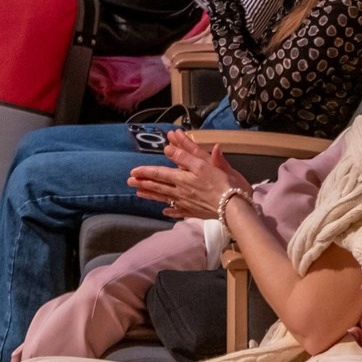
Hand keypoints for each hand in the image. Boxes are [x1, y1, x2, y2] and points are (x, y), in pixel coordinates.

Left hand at [127, 130, 250, 219]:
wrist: (232, 206)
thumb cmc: (220, 183)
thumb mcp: (203, 165)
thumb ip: (184, 157)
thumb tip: (167, 149)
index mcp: (182, 179)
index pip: (160, 174)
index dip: (146, 172)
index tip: (133, 172)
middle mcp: (181, 192)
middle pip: (159, 187)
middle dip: (144, 183)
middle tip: (129, 182)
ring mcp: (187, 203)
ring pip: (165, 199)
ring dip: (151, 195)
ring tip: (139, 194)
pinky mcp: (194, 211)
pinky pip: (178, 211)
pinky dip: (170, 211)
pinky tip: (164, 212)